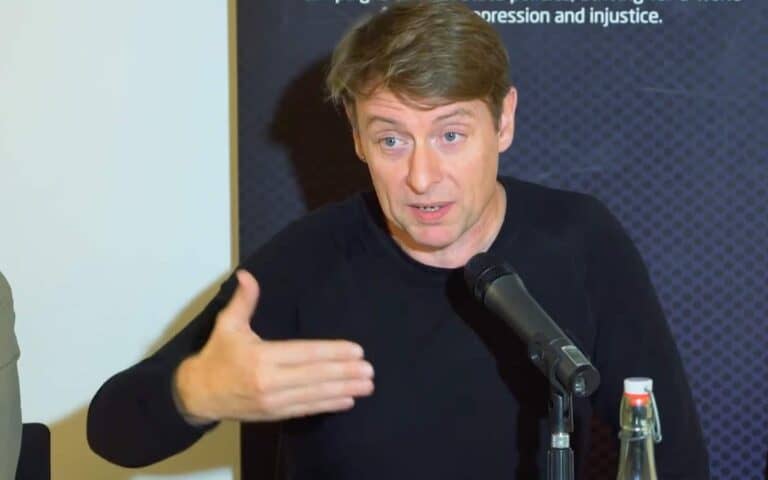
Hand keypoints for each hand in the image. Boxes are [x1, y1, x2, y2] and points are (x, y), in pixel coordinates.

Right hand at [174, 269, 373, 423]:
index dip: (332, 352)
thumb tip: (247, 275)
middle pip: (315, 376)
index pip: (304, 353)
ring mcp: (273, 400)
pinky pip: (305, 409)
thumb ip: (243, 301)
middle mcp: (269, 381)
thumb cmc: (217, 356)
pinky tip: (347, 401)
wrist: (197, 394)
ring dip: (343, 390)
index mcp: (261, 357)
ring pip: (314, 395)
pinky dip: (327, 406)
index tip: (356, 351)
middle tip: (369, 370)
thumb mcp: (227, 325)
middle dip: (345, 373)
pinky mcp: (274, 414)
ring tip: (366, 386)